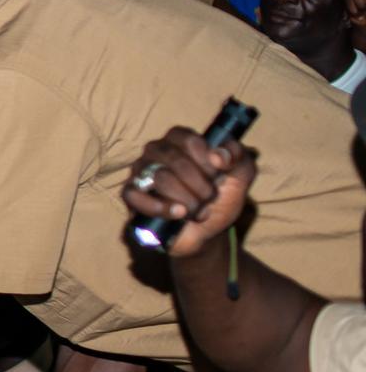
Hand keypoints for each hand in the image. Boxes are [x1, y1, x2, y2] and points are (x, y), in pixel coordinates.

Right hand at [117, 127, 254, 260]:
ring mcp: (140, 172)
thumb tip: (219, 156)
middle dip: (200, 184)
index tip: (219, 173)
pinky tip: (177, 214)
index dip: (206, 157)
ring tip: (199, 212)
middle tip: (211, 197)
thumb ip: (239, 158)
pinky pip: (135, 194)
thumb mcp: (240, 177)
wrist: (206, 233)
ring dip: (187, 199)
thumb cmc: (219, 199)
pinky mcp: (130, 195)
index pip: (187, 138)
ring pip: (160, 178)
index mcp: (180, 141)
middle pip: (175, 159)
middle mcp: (157, 151)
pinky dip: (160, 207)